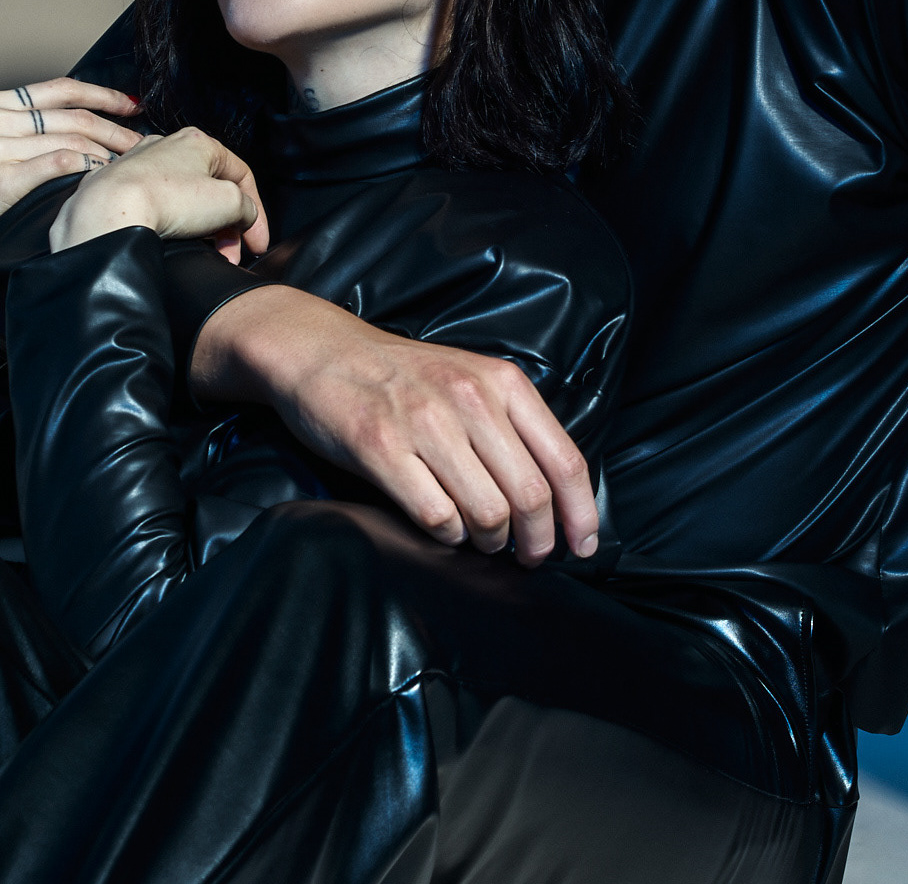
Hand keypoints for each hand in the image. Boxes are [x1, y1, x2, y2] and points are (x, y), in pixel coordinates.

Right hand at [0, 78, 142, 265]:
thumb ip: (13, 130)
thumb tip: (61, 131)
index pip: (62, 88)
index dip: (104, 95)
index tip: (131, 105)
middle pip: (76, 113)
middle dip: (118, 126)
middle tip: (145, 140)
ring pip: (74, 138)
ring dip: (111, 151)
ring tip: (134, 164)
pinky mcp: (1, 178)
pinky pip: (62, 164)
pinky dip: (91, 169)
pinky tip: (107, 178)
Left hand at [49, 125, 268, 261]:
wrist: (110, 213)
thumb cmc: (166, 199)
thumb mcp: (230, 202)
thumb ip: (248, 208)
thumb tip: (244, 218)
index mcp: (198, 141)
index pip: (242, 176)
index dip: (257, 213)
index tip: (257, 241)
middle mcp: (168, 147)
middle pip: (214, 189)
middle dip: (229, 225)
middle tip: (233, 252)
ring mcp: (140, 166)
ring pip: (186, 199)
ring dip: (204, 228)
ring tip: (207, 253)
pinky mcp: (120, 187)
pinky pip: (158, 207)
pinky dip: (173, 225)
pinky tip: (175, 242)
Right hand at [191, 284, 598, 566]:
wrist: (325, 352)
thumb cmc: (404, 376)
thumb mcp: (471, 380)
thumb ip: (512, 425)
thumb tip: (556, 496)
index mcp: (503, 383)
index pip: (564, 460)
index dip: (581, 514)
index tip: (581, 546)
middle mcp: (470, 399)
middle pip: (530, 496)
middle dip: (536, 541)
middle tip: (526, 555)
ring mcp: (425, 422)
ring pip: (487, 513)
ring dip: (489, 541)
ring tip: (480, 539)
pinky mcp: (382, 447)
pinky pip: (435, 516)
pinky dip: (446, 536)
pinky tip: (441, 528)